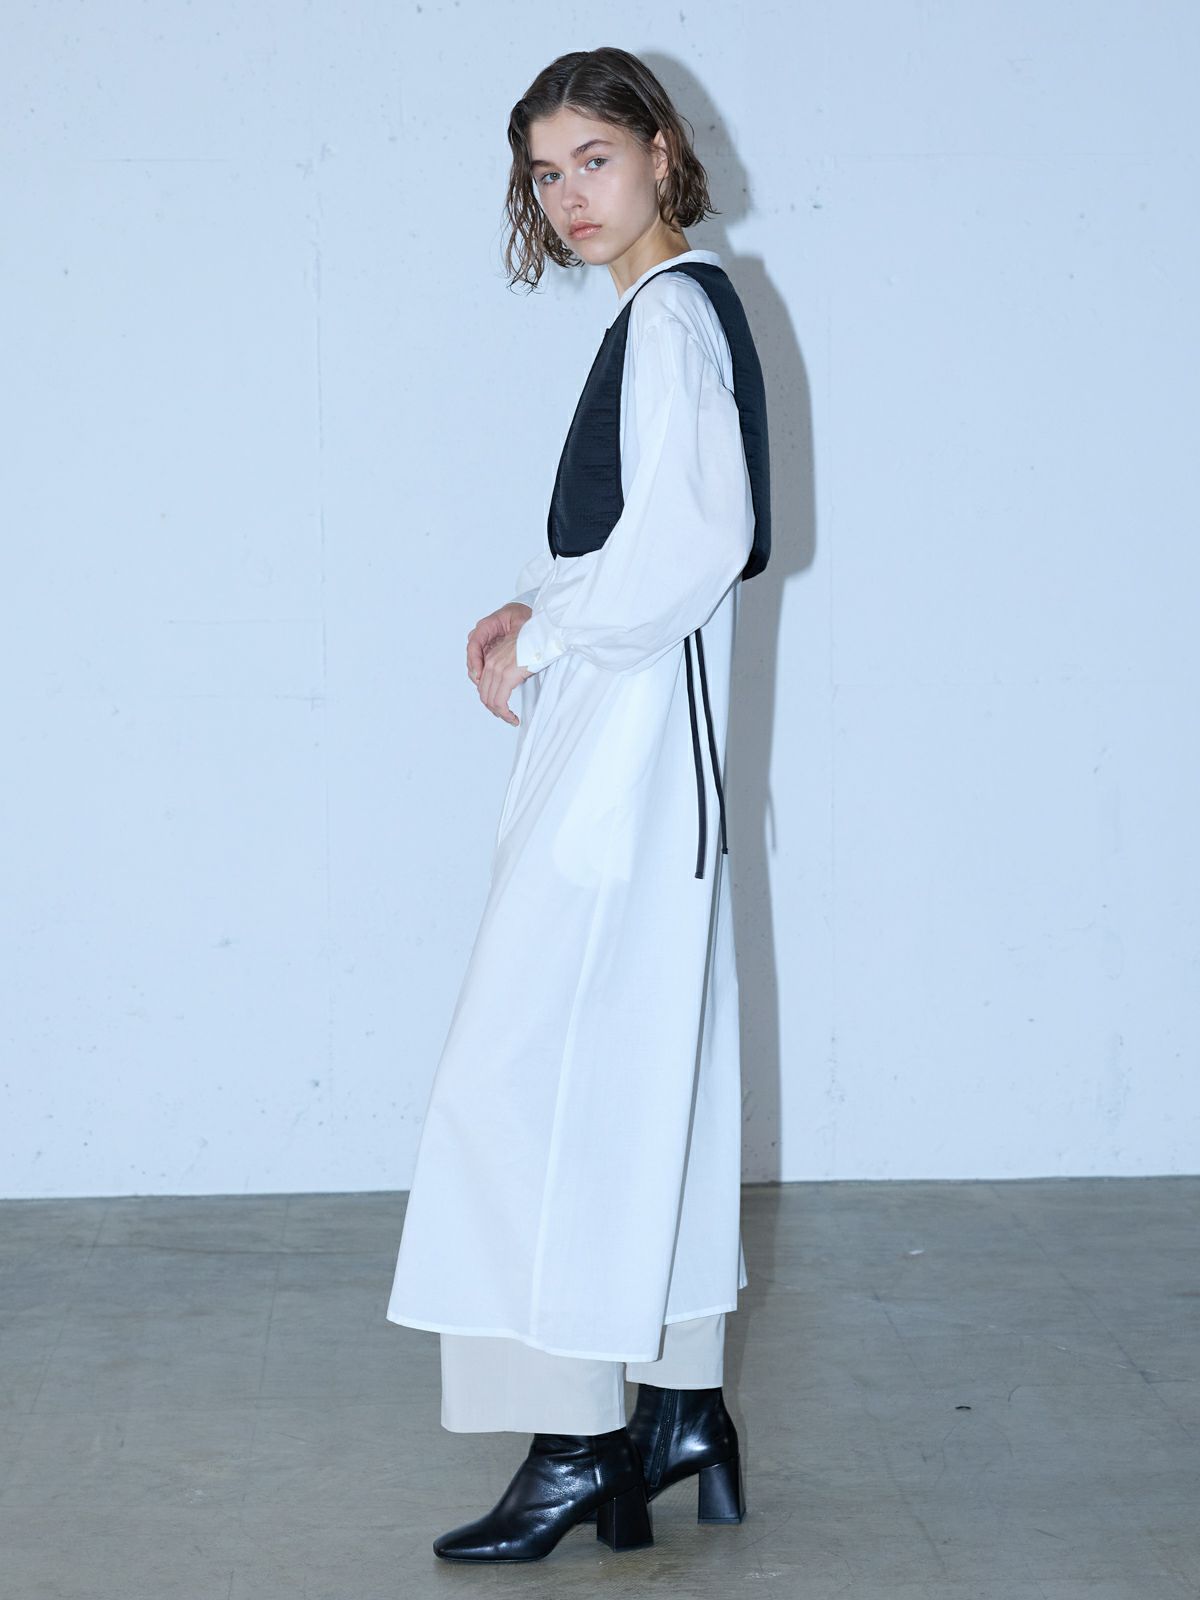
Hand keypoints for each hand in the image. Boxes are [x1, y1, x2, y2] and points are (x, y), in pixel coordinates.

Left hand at [467, 603, 532, 726]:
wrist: (544, 635)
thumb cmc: (536, 643)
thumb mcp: (517, 656)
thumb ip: (510, 668)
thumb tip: (514, 681)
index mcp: (492, 658)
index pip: (483, 684)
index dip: (490, 699)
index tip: (499, 707)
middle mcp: (491, 663)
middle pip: (484, 694)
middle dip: (493, 709)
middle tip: (505, 716)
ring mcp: (497, 669)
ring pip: (490, 700)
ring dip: (500, 714)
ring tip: (510, 719)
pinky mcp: (507, 676)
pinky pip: (499, 702)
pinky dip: (504, 714)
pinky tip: (512, 718)